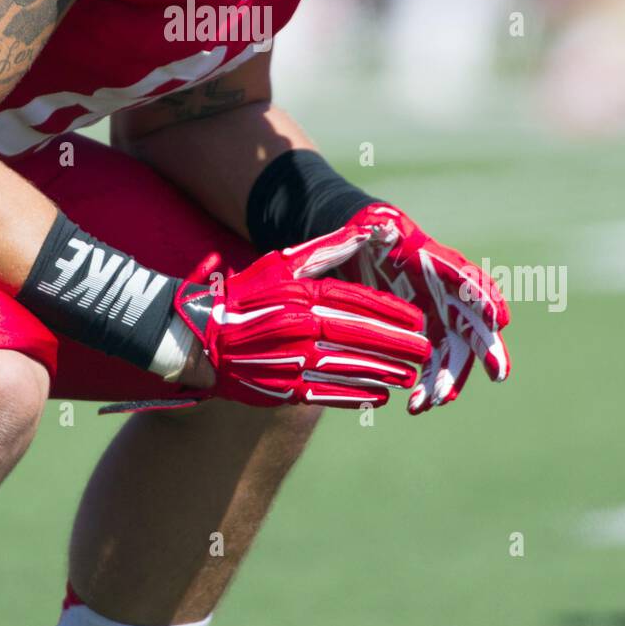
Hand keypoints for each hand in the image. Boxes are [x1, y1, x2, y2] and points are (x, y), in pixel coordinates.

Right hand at [100, 224, 429, 413]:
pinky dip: (357, 394)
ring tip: (410, 374)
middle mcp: (301, 329)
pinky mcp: (284, 389)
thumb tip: (364, 231)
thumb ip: (326, 249)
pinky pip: (329, 394)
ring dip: (385, 372)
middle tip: (424, 349)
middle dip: (398, 345)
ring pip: (350, 368)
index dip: (392, 314)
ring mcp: (293, 361)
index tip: (418, 320)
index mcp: (303, 295)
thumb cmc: (246, 294)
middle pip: (362, 337)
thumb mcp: (282, 262)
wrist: (200, 336)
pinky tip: (379, 394)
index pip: (359, 304)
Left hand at [338, 203, 510, 413]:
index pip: (469, 280)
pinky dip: (429, 385)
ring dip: (450, 378)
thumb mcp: (375, 226)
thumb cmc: (375, 234)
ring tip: (436, 401)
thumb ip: (380, 228)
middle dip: (488, 348)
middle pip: (476, 324)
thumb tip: (383, 226)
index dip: (486, 298)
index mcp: (441, 263)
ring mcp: (442, 318)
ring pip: (455, 354)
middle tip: (499, 374)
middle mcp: (450, 295)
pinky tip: (418, 405)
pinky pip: (433, 366)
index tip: (500, 319)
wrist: (367, 254)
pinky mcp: (427, 337)